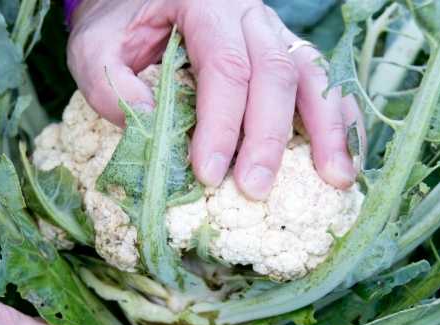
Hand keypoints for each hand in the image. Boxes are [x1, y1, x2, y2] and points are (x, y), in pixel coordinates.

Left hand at [67, 0, 363, 199]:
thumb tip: (155, 131)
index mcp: (204, 3)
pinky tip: (344, 156)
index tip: (210, 174)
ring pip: (311, 74)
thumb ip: (113, 87)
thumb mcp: (95, 49)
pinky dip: (336, 119)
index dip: (221, 124)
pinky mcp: (284, 51)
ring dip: (326, 129)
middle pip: (275, 72)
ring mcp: (273, 30)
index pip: (225, 66)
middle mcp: (248, 13)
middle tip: (255, 190)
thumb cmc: (118, 24)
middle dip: (268, 137)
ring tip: (335, 179)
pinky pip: (320, 82)